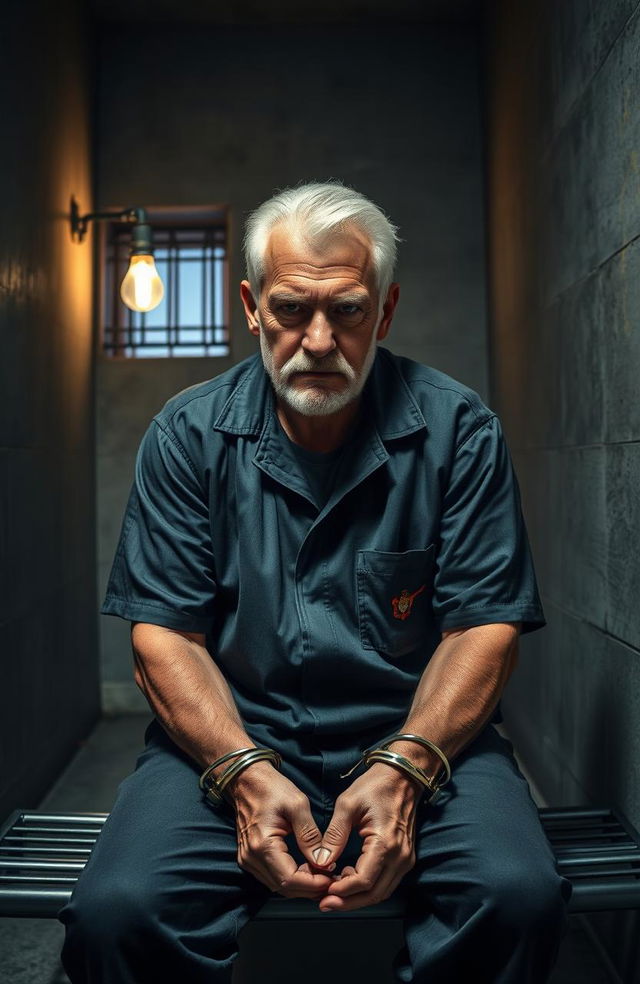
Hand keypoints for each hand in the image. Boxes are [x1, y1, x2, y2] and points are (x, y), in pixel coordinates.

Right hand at [227, 761, 338, 898]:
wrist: (247, 780)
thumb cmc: (272, 788)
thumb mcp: (298, 805)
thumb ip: (310, 836)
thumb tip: (324, 862)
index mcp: (262, 845)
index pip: (289, 879)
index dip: (312, 884)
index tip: (332, 878)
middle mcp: (251, 858)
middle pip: (283, 888)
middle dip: (310, 888)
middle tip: (332, 879)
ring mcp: (247, 859)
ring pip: (277, 886)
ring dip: (301, 885)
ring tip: (323, 875)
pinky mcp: (249, 858)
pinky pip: (271, 877)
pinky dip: (290, 879)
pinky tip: (306, 870)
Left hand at [312, 763, 420, 911]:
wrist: (402, 776)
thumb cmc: (375, 786)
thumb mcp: (347, 804)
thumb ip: (334, 835)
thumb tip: (321, 862)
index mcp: (385, 842)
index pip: (364, 880)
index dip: (343, 891)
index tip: (324, 892)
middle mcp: (399, 856)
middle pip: (375, 894)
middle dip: (348, 902)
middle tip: (325, 904)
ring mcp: (405, 858)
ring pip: (382, 891)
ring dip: (358, 898)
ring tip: (333, 895)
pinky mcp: (404, 857)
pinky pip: (387, 882)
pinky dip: (368, 887)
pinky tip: (349, 881)